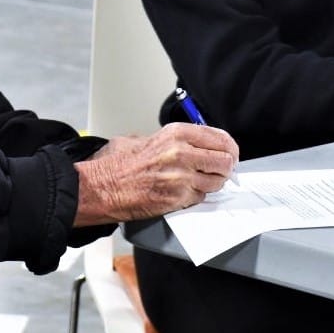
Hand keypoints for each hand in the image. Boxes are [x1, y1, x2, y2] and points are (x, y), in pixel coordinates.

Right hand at [72, 123, 239, 225]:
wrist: (104, 187)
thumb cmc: (120, 164)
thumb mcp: (146, 138)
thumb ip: (173, 139)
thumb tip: (196, 144)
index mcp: (176, 134)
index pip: (219, 137)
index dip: (229, 147)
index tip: (230, 152)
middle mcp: (182, 152)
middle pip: (224, 160)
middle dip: (226, 167)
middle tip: (222, 170)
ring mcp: (181, 177)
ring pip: (217, 181)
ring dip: (213, 183)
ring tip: (201, 181)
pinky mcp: (178, 198)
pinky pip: (201, 197)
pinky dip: (198, 196)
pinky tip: (186, 191)